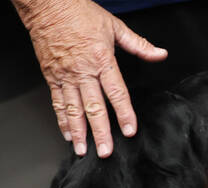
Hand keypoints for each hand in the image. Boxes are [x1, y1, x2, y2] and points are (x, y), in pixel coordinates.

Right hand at [14, 0, 166, 157]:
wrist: (47, 4)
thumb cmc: (80, 13)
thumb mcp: (114, 26)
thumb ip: (139, 44)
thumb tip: (160, 54)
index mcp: (101, 60)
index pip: (117, 93)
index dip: (124, 114)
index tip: (129, 130)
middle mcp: (83, 71)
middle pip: (94, 107)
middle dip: (100, 132)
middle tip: (106, 151)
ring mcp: (65, 75)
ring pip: (74, 109)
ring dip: (80, 132)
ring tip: (84, 151)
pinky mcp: (51, 76)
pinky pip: (58, 102)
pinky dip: (62, 120)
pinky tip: (68, 134)